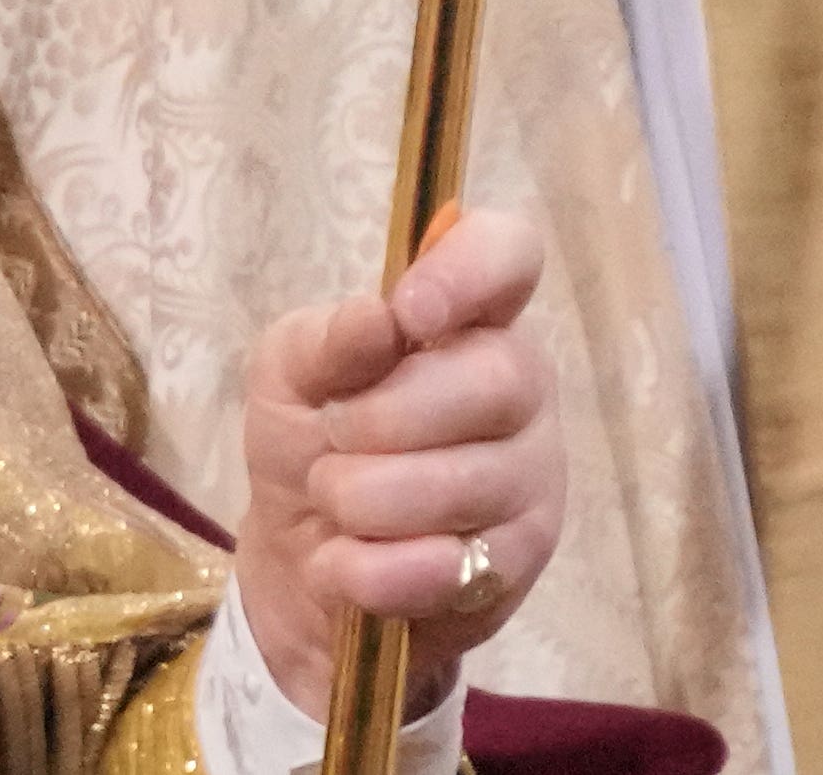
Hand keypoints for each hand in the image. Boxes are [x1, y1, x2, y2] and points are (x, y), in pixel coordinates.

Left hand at [229, 209, 562, 723]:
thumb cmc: (307, 437)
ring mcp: (533, 478)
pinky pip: (444, 567)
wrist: (299, 557)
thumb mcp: (290, 374)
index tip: (409, 312)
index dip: (470, 270)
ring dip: (362, 499)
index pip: (510, 254)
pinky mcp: (518, 564)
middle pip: (496, 379)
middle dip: (385, 417)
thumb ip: (329, 341)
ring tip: (332, 500)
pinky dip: (366, 568)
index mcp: (468, 318)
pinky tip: (344, 560)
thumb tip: (379, 318)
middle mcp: (521, 388)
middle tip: (331, 435)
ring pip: (463, 482)